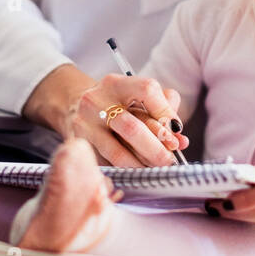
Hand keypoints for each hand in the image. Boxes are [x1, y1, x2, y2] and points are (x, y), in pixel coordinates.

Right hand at [66, 73, 189, 166]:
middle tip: (169, 160)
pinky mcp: (77, 146)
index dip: (166, 113)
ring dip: (142, 165)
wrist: (73, 106)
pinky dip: (125, 171)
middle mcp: (96, 101)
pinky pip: (106, 165)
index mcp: (115, 84)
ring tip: (155, 169)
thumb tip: (180, 139)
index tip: (176, 131)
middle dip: (156, 148)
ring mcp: (83, 125)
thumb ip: (163, 110)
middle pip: (132, 127)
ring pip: (117, 152)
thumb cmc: (115, 104)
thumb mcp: (136, 96)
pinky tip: (136, 171)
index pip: (147, 90)